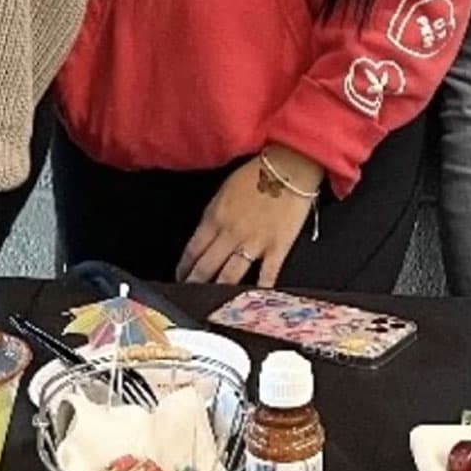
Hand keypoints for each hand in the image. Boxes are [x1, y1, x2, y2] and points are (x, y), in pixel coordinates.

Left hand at [177, 146, 319, 287]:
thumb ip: (213, 214)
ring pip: (229, 276)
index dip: (184, 267)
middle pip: (206, 267)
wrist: (289, 167)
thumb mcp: (225, 189)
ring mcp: (254, 244)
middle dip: (194, 283)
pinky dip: (258, 291)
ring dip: (217, 291)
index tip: (180, 276)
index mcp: (215, 217)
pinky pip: (266, 276)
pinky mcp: (276, 248)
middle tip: (188, 296)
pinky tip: (252, 301)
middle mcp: (231, 234)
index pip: (193, 250)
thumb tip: (205, 234)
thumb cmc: (257, 173)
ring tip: (211, 303)